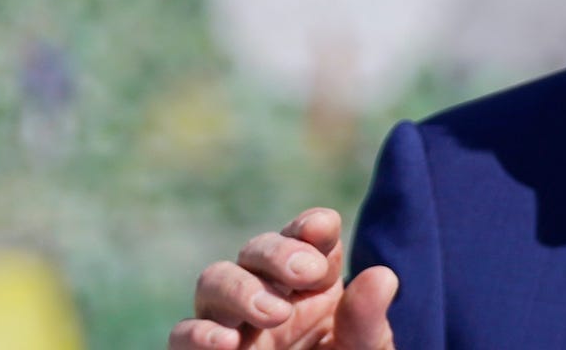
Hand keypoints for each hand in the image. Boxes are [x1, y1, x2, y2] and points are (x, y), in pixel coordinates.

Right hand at [169, 207, 396, 349]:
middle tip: (305, 273)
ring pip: (214, 280)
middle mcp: (268, 293)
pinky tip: (226, 343)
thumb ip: (367, 320)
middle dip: (277, 253)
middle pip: (257, 251)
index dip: (311, 226)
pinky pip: (184, 334)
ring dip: (240, 288)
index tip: (321, 229)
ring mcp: (232, 323)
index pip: (307, 238)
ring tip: (274, 313)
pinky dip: (198, 334)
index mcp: (312, 283)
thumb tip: (382, 276)